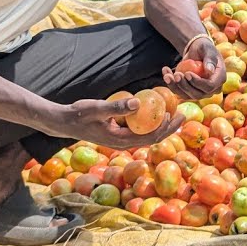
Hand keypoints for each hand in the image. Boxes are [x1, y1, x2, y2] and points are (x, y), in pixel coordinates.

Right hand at [43, 97, 184, 149]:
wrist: (63, 122)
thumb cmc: (78, 114)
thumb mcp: (97, 109)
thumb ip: (116, 107)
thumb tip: (137, 103)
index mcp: (120, 141)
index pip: (149, 138)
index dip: (164, 128)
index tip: (174, 115)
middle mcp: (122, 143)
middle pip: (152, 138)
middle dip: (169, 128)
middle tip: (183, 114)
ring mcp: (120, 140)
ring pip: (146, 135)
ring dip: (161, 126)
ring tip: (174, 113)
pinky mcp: (117, 134)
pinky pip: (138, 131)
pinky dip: (149, 123)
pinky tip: (154, 112)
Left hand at [163, 36, 224, 99]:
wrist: (197, 52)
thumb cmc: (204, 48)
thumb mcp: (208, 49)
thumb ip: (210, 59)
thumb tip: (210, 71)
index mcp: (219, 79)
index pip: (209, 87)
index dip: (198, 82)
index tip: (187, 74)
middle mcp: (211, 89)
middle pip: (198, 94)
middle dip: (185, 85)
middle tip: (177, 74)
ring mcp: (200, 92)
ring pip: (187, 95)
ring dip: (176, 86)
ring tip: (168, 75)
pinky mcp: (189, 92)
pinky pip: (179, 92)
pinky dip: (171, 84)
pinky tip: (166, 73)